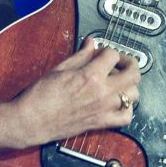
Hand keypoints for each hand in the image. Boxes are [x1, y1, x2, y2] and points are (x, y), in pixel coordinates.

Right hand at [8, 39, 140, 146]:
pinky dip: (127, 109)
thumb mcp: (60, 68)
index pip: (113, 55)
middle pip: (133, 74)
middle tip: (120, 63)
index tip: (103, 54)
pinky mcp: (101, 123)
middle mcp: (102, 92)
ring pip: (133, 95)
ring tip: (118, 82)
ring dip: (129, 85)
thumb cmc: (40, 96)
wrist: (32, 120)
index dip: (109, 51)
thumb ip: (81, 55)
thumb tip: (91, 43)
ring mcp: (104, 109)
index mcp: (90, 75)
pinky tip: (118, 103)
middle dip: (129, 64)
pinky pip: (126, 117)